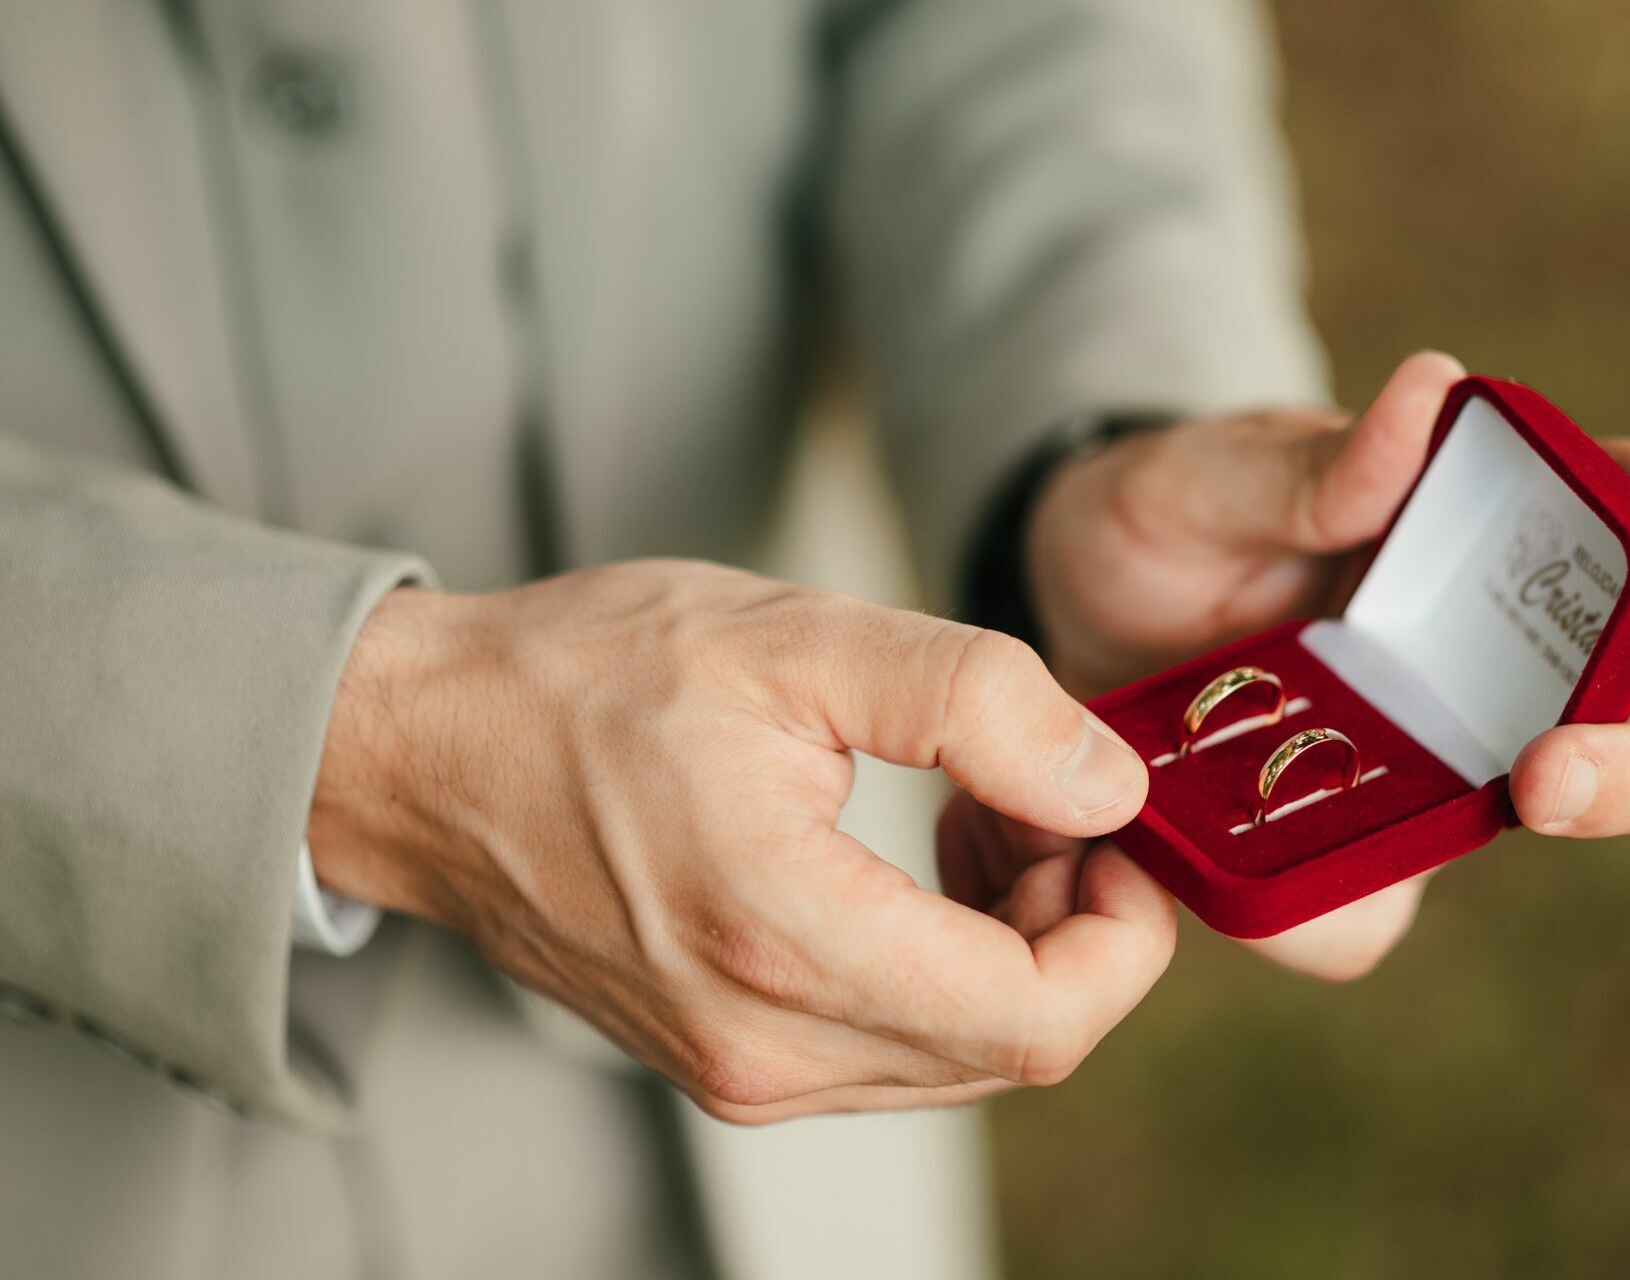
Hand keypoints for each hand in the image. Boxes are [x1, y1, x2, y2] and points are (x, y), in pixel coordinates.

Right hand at [306, 560, 1173, 1121]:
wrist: (427, 749)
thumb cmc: (585, 681)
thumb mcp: (796, 640)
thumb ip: (974, 704)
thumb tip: (1107, 785)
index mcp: (784, 938)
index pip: (1037, 1022)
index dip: (1123, 934)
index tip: (1116, 826)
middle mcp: (762, 1044)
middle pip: (1015, 1046)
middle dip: (1074, 921)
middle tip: (1042, 790)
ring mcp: (741, 1068)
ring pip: (960, 1053)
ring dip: (1013, 941)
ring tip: (978, 806)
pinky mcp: (728, 1060)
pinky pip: (893, 1047)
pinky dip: (946, 964)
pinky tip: (921, 859)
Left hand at [983, 352, 1629, 979]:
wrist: (1069, 614)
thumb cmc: (1163, 518)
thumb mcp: (1208, 479)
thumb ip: (1310, 466)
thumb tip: (1428, 392)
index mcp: (1470, 533)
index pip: (1620, 517)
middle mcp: (1472, 655)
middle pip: (1613, 718)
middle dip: (1619, 758)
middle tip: (1551, 775)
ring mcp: (1415, 758)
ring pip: (1504, 828)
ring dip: (1470, 854)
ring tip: (1374, 843)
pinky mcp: (1342, 844)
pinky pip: (1362, 909)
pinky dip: (1324, 915)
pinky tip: (1262, 895)